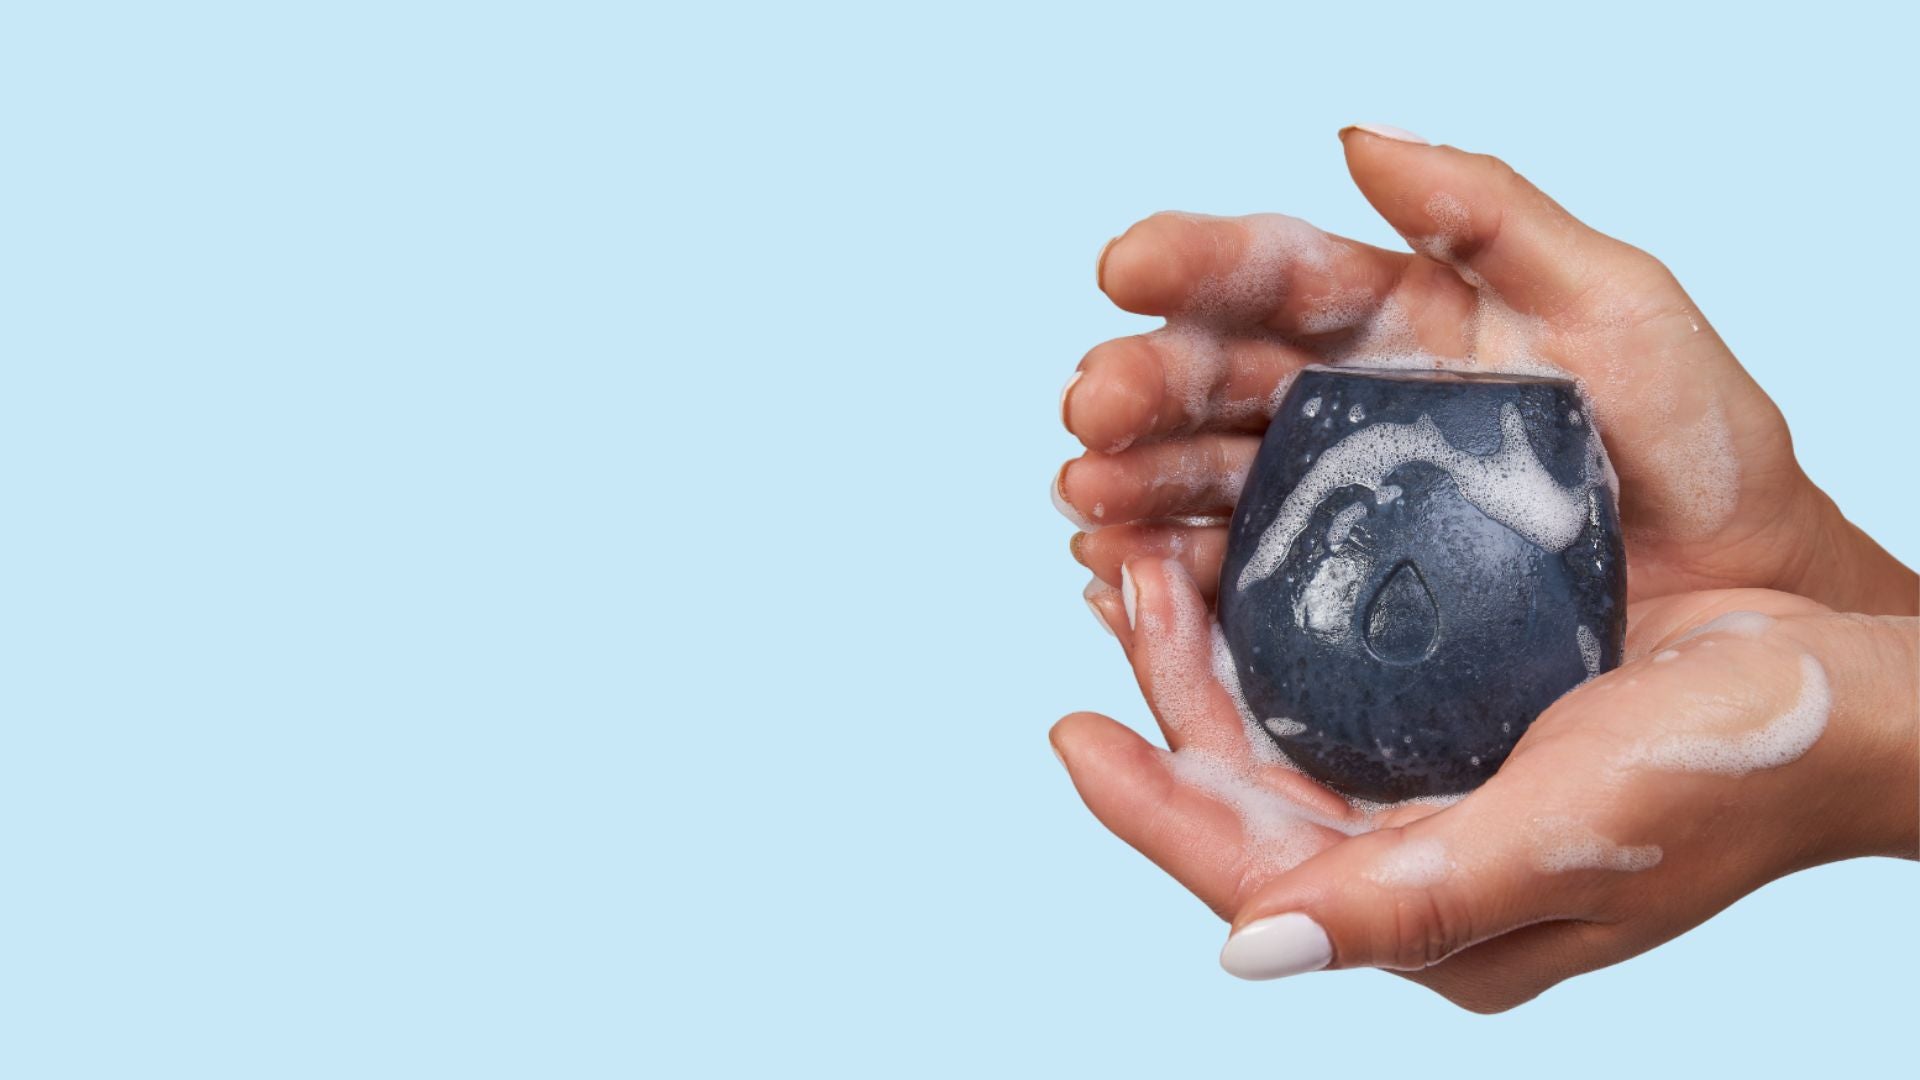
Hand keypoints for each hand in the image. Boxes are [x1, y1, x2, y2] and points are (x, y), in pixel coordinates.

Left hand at [1054, 558, 1917, 1011]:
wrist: (1850, 700)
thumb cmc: (1732, 773)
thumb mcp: (1568, 837)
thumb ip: (1410, 900)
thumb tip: (1249, 951)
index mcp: (1435, 925)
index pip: (1251, 876)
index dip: (1151, 809)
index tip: (1069, 730)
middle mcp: (1421, 871)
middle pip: (1247, 796)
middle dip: (1170, 700)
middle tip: (1115, 580)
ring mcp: (1439, 799)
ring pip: (1281, 735)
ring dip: (1209, 657)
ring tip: (1148, 560)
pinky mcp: (1465, 731)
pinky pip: (1335, 688)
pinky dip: (1277, 631)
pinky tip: (1242, 565)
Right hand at [1057, 127, 1915, 613]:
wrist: (1746, 601)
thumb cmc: (1698, 452)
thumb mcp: (1620, 304)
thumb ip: (1493, 214)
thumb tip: (1357, 139)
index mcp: (1400, 323)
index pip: (1277, 277)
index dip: (1196, 265)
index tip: (1125, 263)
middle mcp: (1349, 408)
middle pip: (1217, 382)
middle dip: (1142, 388)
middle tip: (1092, 404)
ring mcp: (1338, 508)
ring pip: (1204, 483)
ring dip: (1131, 486)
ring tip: (1088, 496)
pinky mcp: (1335, 607)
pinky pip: (1232, 587)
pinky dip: (1165, 581)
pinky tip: (1118, 575)